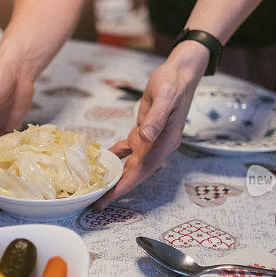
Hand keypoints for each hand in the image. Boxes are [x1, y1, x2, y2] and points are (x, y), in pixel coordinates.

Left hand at [95, 43, 208, 208]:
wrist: (180, 73)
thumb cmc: (172, 83)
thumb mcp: (165, 96)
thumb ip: (156, 118)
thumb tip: (145, 137)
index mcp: (164, 142)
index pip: (142, 171)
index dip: (125, 186)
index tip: (109, 199)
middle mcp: (158, 146)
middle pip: (135, 173)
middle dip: (117, 188)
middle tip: (95, 203)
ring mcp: (152, 141)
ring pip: (131, 164)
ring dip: (116, 175)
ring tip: (97, 188)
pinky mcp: (145, 133)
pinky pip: (128, 149)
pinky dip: (116, 155)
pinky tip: (103, 160)